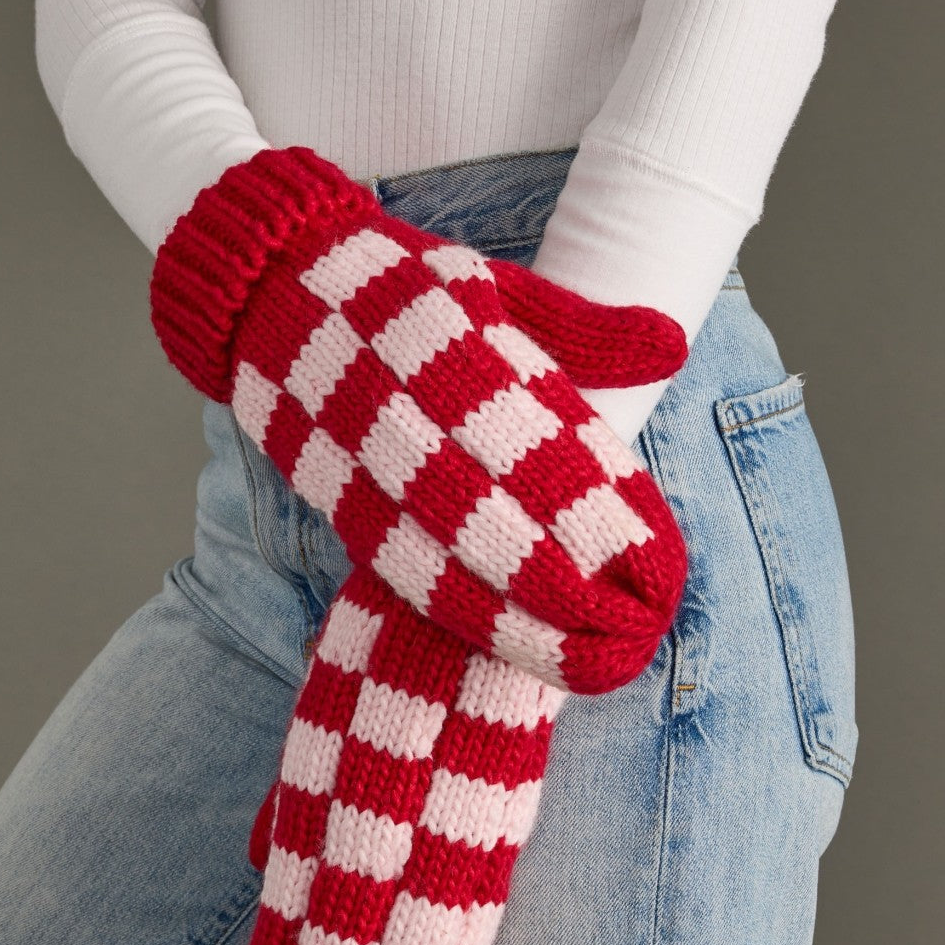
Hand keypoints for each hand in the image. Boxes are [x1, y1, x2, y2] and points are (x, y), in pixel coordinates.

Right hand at [149, 144, 688, 693]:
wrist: (271, 292)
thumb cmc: (403, 288)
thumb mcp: (496, 285)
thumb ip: (584, 326)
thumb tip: (673, 345)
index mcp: (441, 347)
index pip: (528, 440)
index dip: (588, 506)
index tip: (647, 553)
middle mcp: (395, 412)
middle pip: (485, 515)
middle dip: (559, 579)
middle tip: (634, 624)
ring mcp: (359, 467)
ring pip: (439, 558)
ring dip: (511, 616)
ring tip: (583, 658)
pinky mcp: (339, 507)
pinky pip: (398, 571)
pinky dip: (454, 613)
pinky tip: (508, 644)